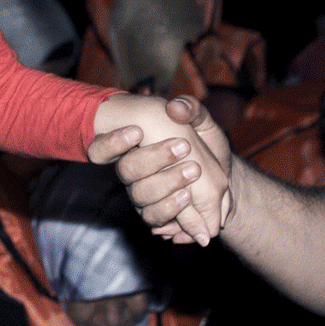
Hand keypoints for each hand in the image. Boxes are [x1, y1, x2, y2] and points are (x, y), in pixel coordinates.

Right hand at [90, 95, 234, 244]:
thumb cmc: (204, 146)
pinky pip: (153, 217)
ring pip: (140, 195)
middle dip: (155, 158)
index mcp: (132, 148)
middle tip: (184, 147)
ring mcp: (141, 196)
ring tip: (194, 171)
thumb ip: (191, 108)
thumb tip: (175, 108)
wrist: (223, 178)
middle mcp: (131, 174)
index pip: (101, 150)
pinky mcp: (155, 215)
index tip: (138, 132)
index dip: (111, 143)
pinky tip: (187, 197)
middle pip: (127, 171)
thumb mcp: (202, 122)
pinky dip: (171, 208)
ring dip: (167, 183)